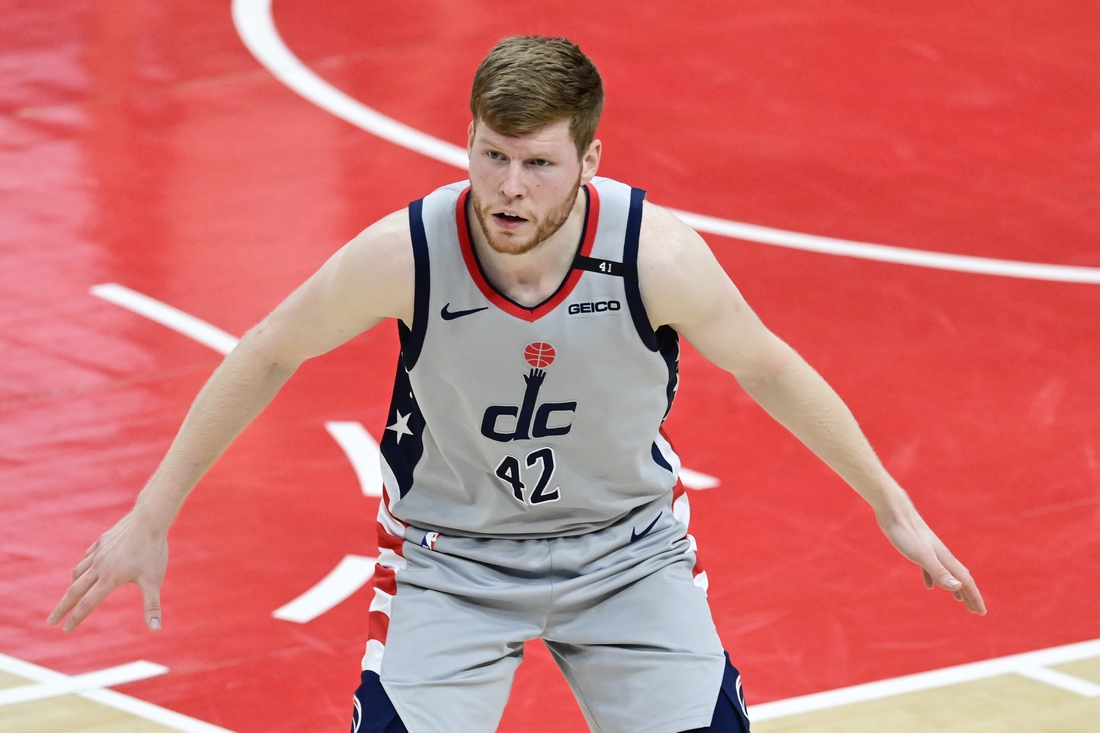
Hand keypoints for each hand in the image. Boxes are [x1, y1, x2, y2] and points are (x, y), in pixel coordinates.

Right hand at [47, 511, 168, 631]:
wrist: (149, 519)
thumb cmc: (153, 551)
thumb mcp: (155, 580)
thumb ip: (152, 606)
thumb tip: (156, 629)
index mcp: (109, 578)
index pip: (88, 604)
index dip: (76, 618)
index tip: (65, 629)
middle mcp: (99, 566)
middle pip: (74, 591)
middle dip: (62, 607)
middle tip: (51, 620)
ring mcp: (98, 552)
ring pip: (78, 572)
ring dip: (72, 586)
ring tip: (69, 595)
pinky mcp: (101, 541)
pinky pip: (87, 557)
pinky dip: (82, 566)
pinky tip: (85, 569)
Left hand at [877, 503, 986, 614]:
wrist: (894, 511)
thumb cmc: (907, 533)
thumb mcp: (922, 556)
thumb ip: (939, 572)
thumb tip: (959, 587)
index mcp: (945, 559)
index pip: (965, 582)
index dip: (974, 597)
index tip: (981, 613)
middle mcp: (941, 555)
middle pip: (960, 578)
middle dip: (969, 595)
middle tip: (976, 611)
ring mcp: (929, 552)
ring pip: (947, 573)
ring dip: (954, 587)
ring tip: (958, 600)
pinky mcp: (917, 549)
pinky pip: (930, 568)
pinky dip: (933, 578)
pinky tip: (929, 585)